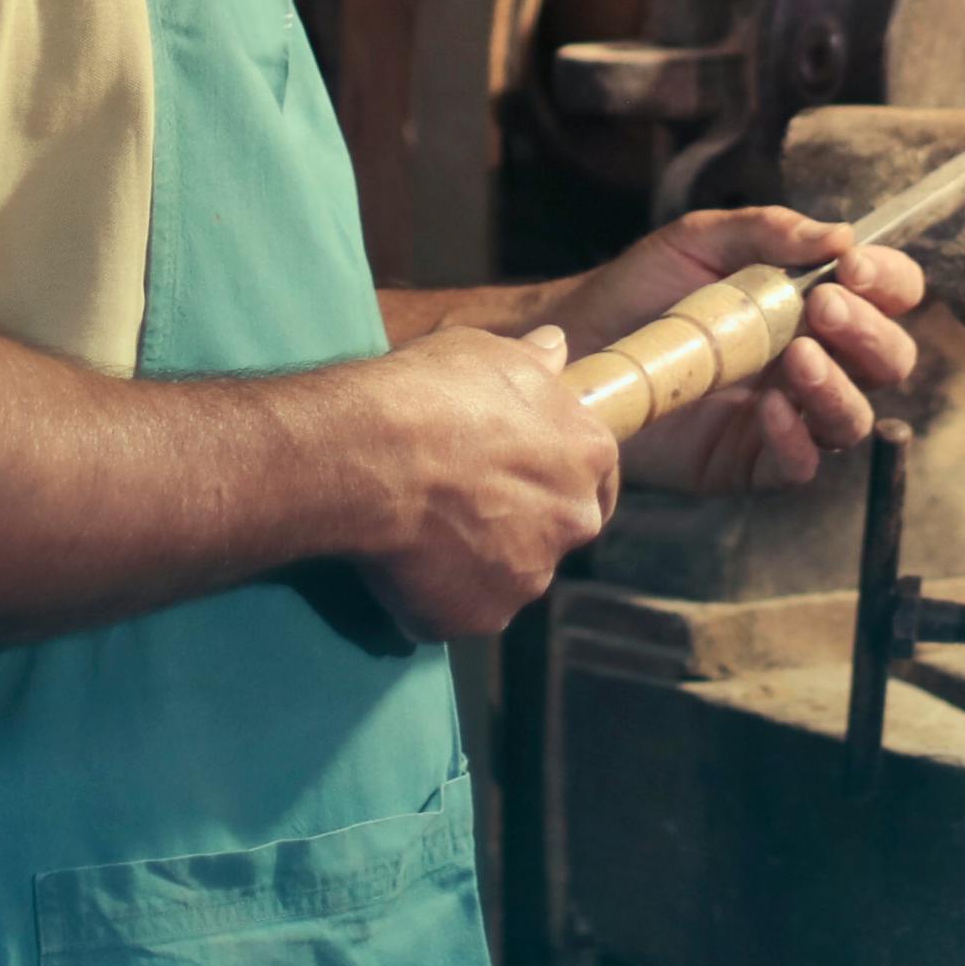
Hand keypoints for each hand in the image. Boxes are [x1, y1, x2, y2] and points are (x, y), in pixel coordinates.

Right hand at [336, 324, 620, 638]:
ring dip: (480, 560)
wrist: (367, 454)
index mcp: (588, 454)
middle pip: (555, 528)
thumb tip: (555, 348)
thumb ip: (532, 362)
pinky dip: (438, 594)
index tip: (527, 467)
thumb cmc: (429, 391)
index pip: (597, 474)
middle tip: (466, 499)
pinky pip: (461, 608)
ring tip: (424, 529)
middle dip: (522, 520)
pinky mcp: (478, 617)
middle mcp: (572, 522)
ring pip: (509, 573)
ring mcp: (527, 578)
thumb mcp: (486, 352)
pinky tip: (403, 562)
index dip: (559, 471)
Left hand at [574, 208, 927, 496]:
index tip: (853, 268)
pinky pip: (801, 466)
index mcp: (816, 301)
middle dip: (869, 333)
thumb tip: (841, 235)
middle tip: (822, 306)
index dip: (889, 282)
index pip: (890, 294)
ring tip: (795, 359)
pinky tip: (767, 409)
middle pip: (889, 359)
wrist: (579, 345)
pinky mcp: (751, 462)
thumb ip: (769, 232)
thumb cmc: (643, 288)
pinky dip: (796, 441)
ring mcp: (789, 413)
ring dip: (838, 387)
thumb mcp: (701, 240)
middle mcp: (816, 358)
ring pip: (855, 417)